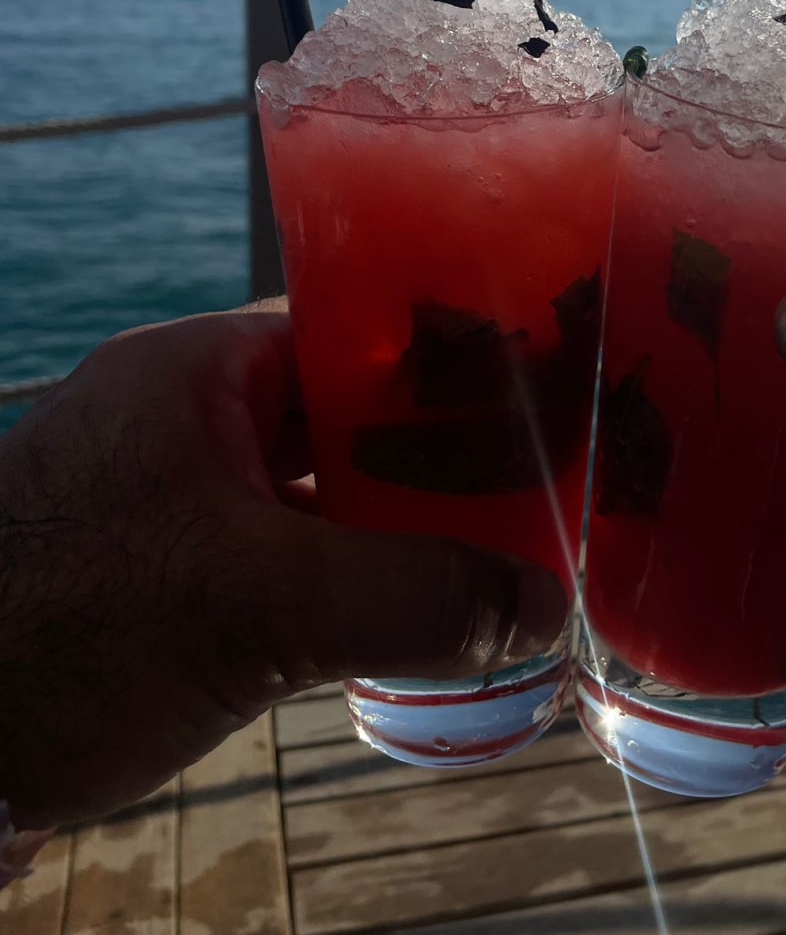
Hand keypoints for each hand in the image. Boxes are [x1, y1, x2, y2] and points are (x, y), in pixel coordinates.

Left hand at [0, 305, 565, 829]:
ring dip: (395, 526)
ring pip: (319, 490)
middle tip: (538, 492)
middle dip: (437, 459)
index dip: (447, 360)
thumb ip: (408, 597)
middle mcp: (189, 415)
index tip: (537, 399)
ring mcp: (176, 494)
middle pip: (346, 413)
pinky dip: (347, 577)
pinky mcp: (168, 568)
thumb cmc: (67, 632)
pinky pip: (287, 551)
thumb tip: (542, 602)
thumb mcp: (255, 609)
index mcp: (200, 370)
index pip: (352, 329)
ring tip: (502, 553)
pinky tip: (414, 611)